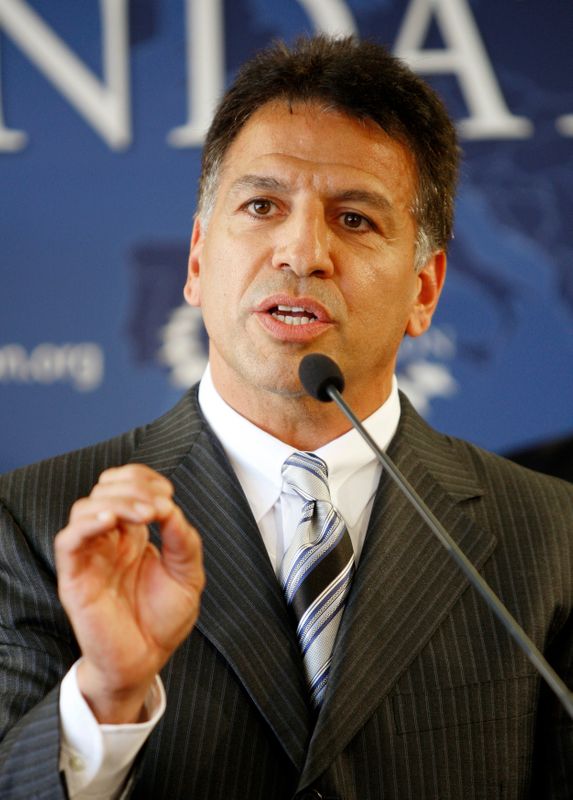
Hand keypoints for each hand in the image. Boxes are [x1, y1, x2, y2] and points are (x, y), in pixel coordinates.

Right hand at [55, 464, 204, 723]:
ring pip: (85, 507)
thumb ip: (183, 540)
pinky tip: (111, 521)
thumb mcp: (188, 575)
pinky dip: (87, 524)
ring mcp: (90, 556)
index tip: (167, 493)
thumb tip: (170, 507)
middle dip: (135, 488)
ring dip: (117, 501)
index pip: (125, 485)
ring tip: (144, 515)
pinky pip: (68, 540)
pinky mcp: (75, 577)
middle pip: (105, 489)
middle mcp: (108, 540)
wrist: (147, 661)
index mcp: (132, 534)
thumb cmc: (163, 620)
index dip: (144, 478)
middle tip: (158, 507)